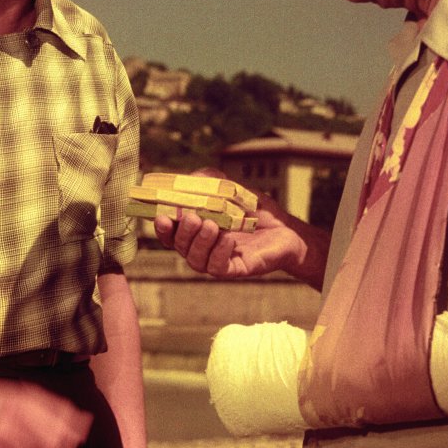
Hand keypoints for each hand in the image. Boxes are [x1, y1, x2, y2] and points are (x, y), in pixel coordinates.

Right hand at [153, 195, 303, 279]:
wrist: (286, 229)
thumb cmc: (255, 209)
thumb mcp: (231, 188)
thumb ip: (210, 180)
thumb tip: (192, 177)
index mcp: (196, 231)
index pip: (171, 233)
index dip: (162, 228)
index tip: (160, 216)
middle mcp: (202, 248)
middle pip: (180, 247)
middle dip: (182, 233)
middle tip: (192, 217)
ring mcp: (217, 261)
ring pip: (196, 260)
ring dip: (200, 243)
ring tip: (211, 225)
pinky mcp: (234, 270)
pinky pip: (218, 268)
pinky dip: (219, 253)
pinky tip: (228, 239)